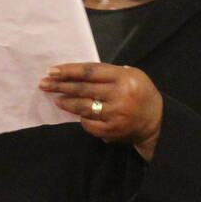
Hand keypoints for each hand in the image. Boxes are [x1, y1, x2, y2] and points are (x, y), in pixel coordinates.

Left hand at [39, 62, 163, 154]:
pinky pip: (89, 124)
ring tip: (56, 98)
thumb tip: (76, 72)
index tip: (52, 71)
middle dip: (60, 85)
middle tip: (44, 83)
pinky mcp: (112, 130)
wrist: (156, 122)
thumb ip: (108, 72)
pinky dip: (81, 118)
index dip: (69, 71)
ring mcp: (115, 114)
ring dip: (66, 102)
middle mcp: (119, 95)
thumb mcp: (132, 75)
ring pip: (82, 107)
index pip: (90, 72)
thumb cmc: (141, 94)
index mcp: (124, 78)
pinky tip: (76, 114)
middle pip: (83, 88)